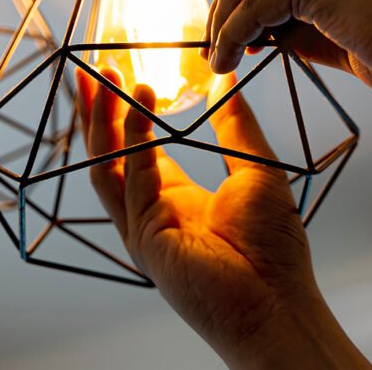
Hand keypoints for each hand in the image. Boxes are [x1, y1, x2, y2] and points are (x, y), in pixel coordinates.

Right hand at [76, 68, 368, 368]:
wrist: (277, 302)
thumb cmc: (273, 249)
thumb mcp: (257, 170)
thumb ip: (236, 125)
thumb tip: (228, 82)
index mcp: (175, 198)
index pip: (137, 148)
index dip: (126, 112)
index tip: (120, 76)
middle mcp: (151, 211)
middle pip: (110, 154)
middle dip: (99, 111)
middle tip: (94, 70)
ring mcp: (143, 227)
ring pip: (107, 165)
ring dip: (102, 121)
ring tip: (104, 79)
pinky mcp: (144, 238)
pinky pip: (132, 181)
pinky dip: (134, 141)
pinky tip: (141, 107)